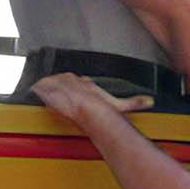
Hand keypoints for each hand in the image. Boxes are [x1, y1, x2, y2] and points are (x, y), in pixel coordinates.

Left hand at [31, 72, 152, 124]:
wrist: (84, 107)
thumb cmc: (101, 107)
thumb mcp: (121, 105)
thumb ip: (136, 103)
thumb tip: (152, 101)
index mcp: (85, 83)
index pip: (78, 82)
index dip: (76, 89)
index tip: (77, 94)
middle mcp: (72, 80)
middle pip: (63, 82)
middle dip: (62, 90)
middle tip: (64, 100)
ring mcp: (58, 82)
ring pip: (50, 84)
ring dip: (50, 92)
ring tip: (52, 100)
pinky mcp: (45, 87)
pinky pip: (37, 87)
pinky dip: (38, 92)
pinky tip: (40, 97)